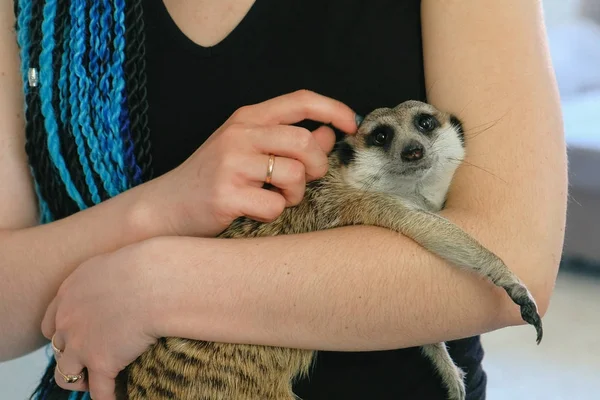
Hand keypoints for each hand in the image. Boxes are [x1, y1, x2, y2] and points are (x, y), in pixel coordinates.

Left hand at [41, 240, 160, 399]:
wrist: (157, 281)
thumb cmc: (148, 265)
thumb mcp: (117, 261)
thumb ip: (108, 277)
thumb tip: (124, 284)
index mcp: (70, 292)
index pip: (52, 322)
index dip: (64, 333)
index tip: (78, 336)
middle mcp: (68, 320)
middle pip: (58, 347)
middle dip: (72, 354)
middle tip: (90, 357)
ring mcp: (81, 344)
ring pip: (66, 375)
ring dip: (80, 379)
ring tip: (96, 382)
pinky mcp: (101, 363)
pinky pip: (100, 392)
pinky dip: (108, 396)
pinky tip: (119, 396)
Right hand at [143, 89, 358, 236]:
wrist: (165, 207)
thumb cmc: (213, 177)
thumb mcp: (248, 150)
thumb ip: (287, 140)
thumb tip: (328, 134)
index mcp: (247, 118)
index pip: (299, 100)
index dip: (333, 109)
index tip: (352, 124)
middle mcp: (239, 134)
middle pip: (305, 142)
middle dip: (317, 166)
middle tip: (306, 180)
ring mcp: (231, 163)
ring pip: (295, 175)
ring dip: (294, 193)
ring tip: (275, 197)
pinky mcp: (226, 194)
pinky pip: (275, 205)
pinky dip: (273, 213)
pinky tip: (254, 210)